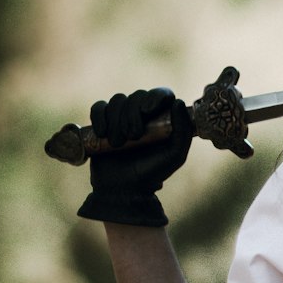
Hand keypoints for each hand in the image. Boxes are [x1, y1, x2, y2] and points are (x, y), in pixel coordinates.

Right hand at [77, 88, 192, 225]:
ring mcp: (121, 117)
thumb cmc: (153, 172)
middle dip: (133, 115)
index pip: (161, 94)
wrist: (123, 189)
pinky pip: (99, 107)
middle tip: (134, 137)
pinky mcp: (103, 122)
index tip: (149, 110)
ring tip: (119, 143)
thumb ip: (183, 130)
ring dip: (117, 120)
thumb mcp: (175, 155)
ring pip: (118, 100)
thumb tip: (178, 102)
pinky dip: (100, 117)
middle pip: (137, 96)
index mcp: (162, 118)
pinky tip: (103, 134)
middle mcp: (142, 114)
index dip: (155, 96)